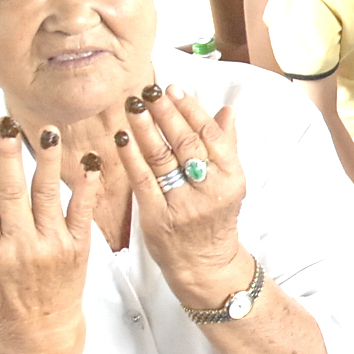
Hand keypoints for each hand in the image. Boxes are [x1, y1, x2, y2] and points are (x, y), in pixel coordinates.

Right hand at [0, 119, 97, 353]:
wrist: (40, 330)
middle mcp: (18, 247)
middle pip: (12, 192)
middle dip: (9, 156)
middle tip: (9, 127)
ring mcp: (50, 246)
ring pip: (47, 195)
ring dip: (47, 161)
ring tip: (48, 132)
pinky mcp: (78, 248)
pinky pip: (82, 212)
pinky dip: (86, 188)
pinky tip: (88, 163)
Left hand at [116, 84, 251, 308]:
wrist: (205, 264)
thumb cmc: (215, 218)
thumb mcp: (229, 183)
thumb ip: (226, 146)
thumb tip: (227, 111)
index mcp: (231, 179)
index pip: (210, 136)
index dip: (190, 110)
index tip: (173, 89)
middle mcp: (209, 191)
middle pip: (185, 144)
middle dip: (165, 113)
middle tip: (149, 91)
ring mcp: (182, 206)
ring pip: (162, 159)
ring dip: (145, 128)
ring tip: (133, 106)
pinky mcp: (157, 218)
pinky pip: (142, 181)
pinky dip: (131, 156)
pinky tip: (122, 137)